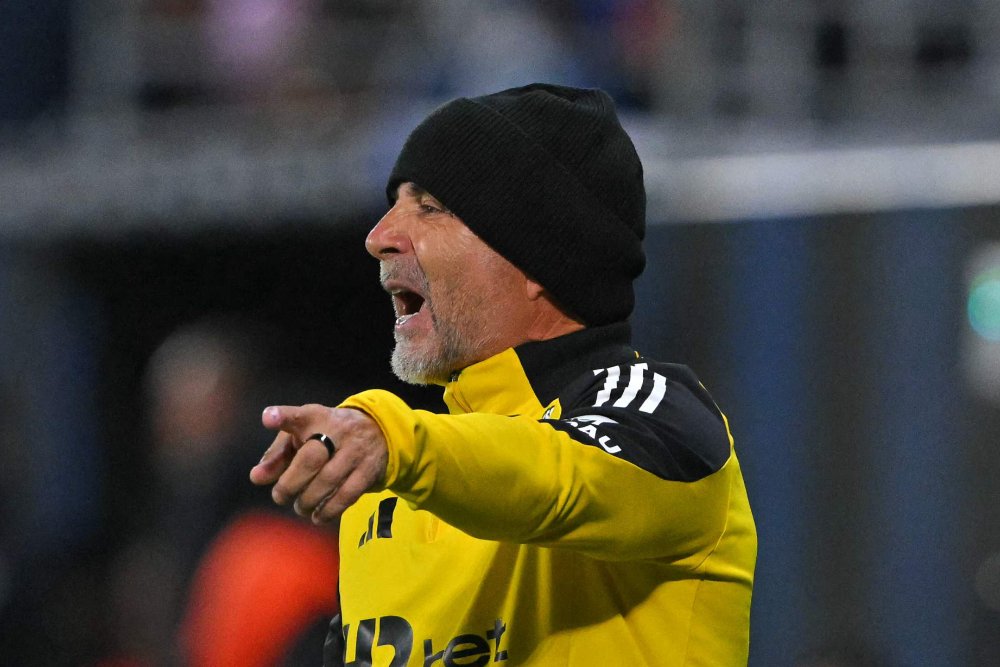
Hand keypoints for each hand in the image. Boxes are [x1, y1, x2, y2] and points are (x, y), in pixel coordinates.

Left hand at [250, 404, 388, 523]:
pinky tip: (318, 516)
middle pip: (310, 459)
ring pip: (328, 480)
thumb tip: (256, 478)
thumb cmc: (326, 435)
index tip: (268, 419)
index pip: (298, 416)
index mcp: (315, 417)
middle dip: (290, 483)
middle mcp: (337, 431)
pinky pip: (347, 495)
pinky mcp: (368, 470)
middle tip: (280, 497)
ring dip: (308, 501)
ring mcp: (355, 450)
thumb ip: (277, 455)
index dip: (283, 417)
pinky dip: (329, 510)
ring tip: (300, 508)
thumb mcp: (301, 436)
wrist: (377, 430)